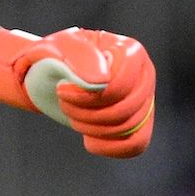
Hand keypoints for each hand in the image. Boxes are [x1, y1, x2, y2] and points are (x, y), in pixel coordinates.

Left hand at [0, 27, 155, 158]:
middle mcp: (144, 74)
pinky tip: (89, 138)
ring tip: (73, 114)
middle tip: (64, 102)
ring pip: (130, 129)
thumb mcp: (58, 48)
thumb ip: (80, 58)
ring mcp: (144, 98)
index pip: (119, 87)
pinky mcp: (139, 121)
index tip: (61, 90)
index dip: (87, 97)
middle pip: (126, 110)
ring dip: (92, 128)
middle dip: (87, 114)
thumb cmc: (54, 57)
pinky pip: (136, 145)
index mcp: (130, 50)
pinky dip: (109, 147)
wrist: (50, 73)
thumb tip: (101, 80)